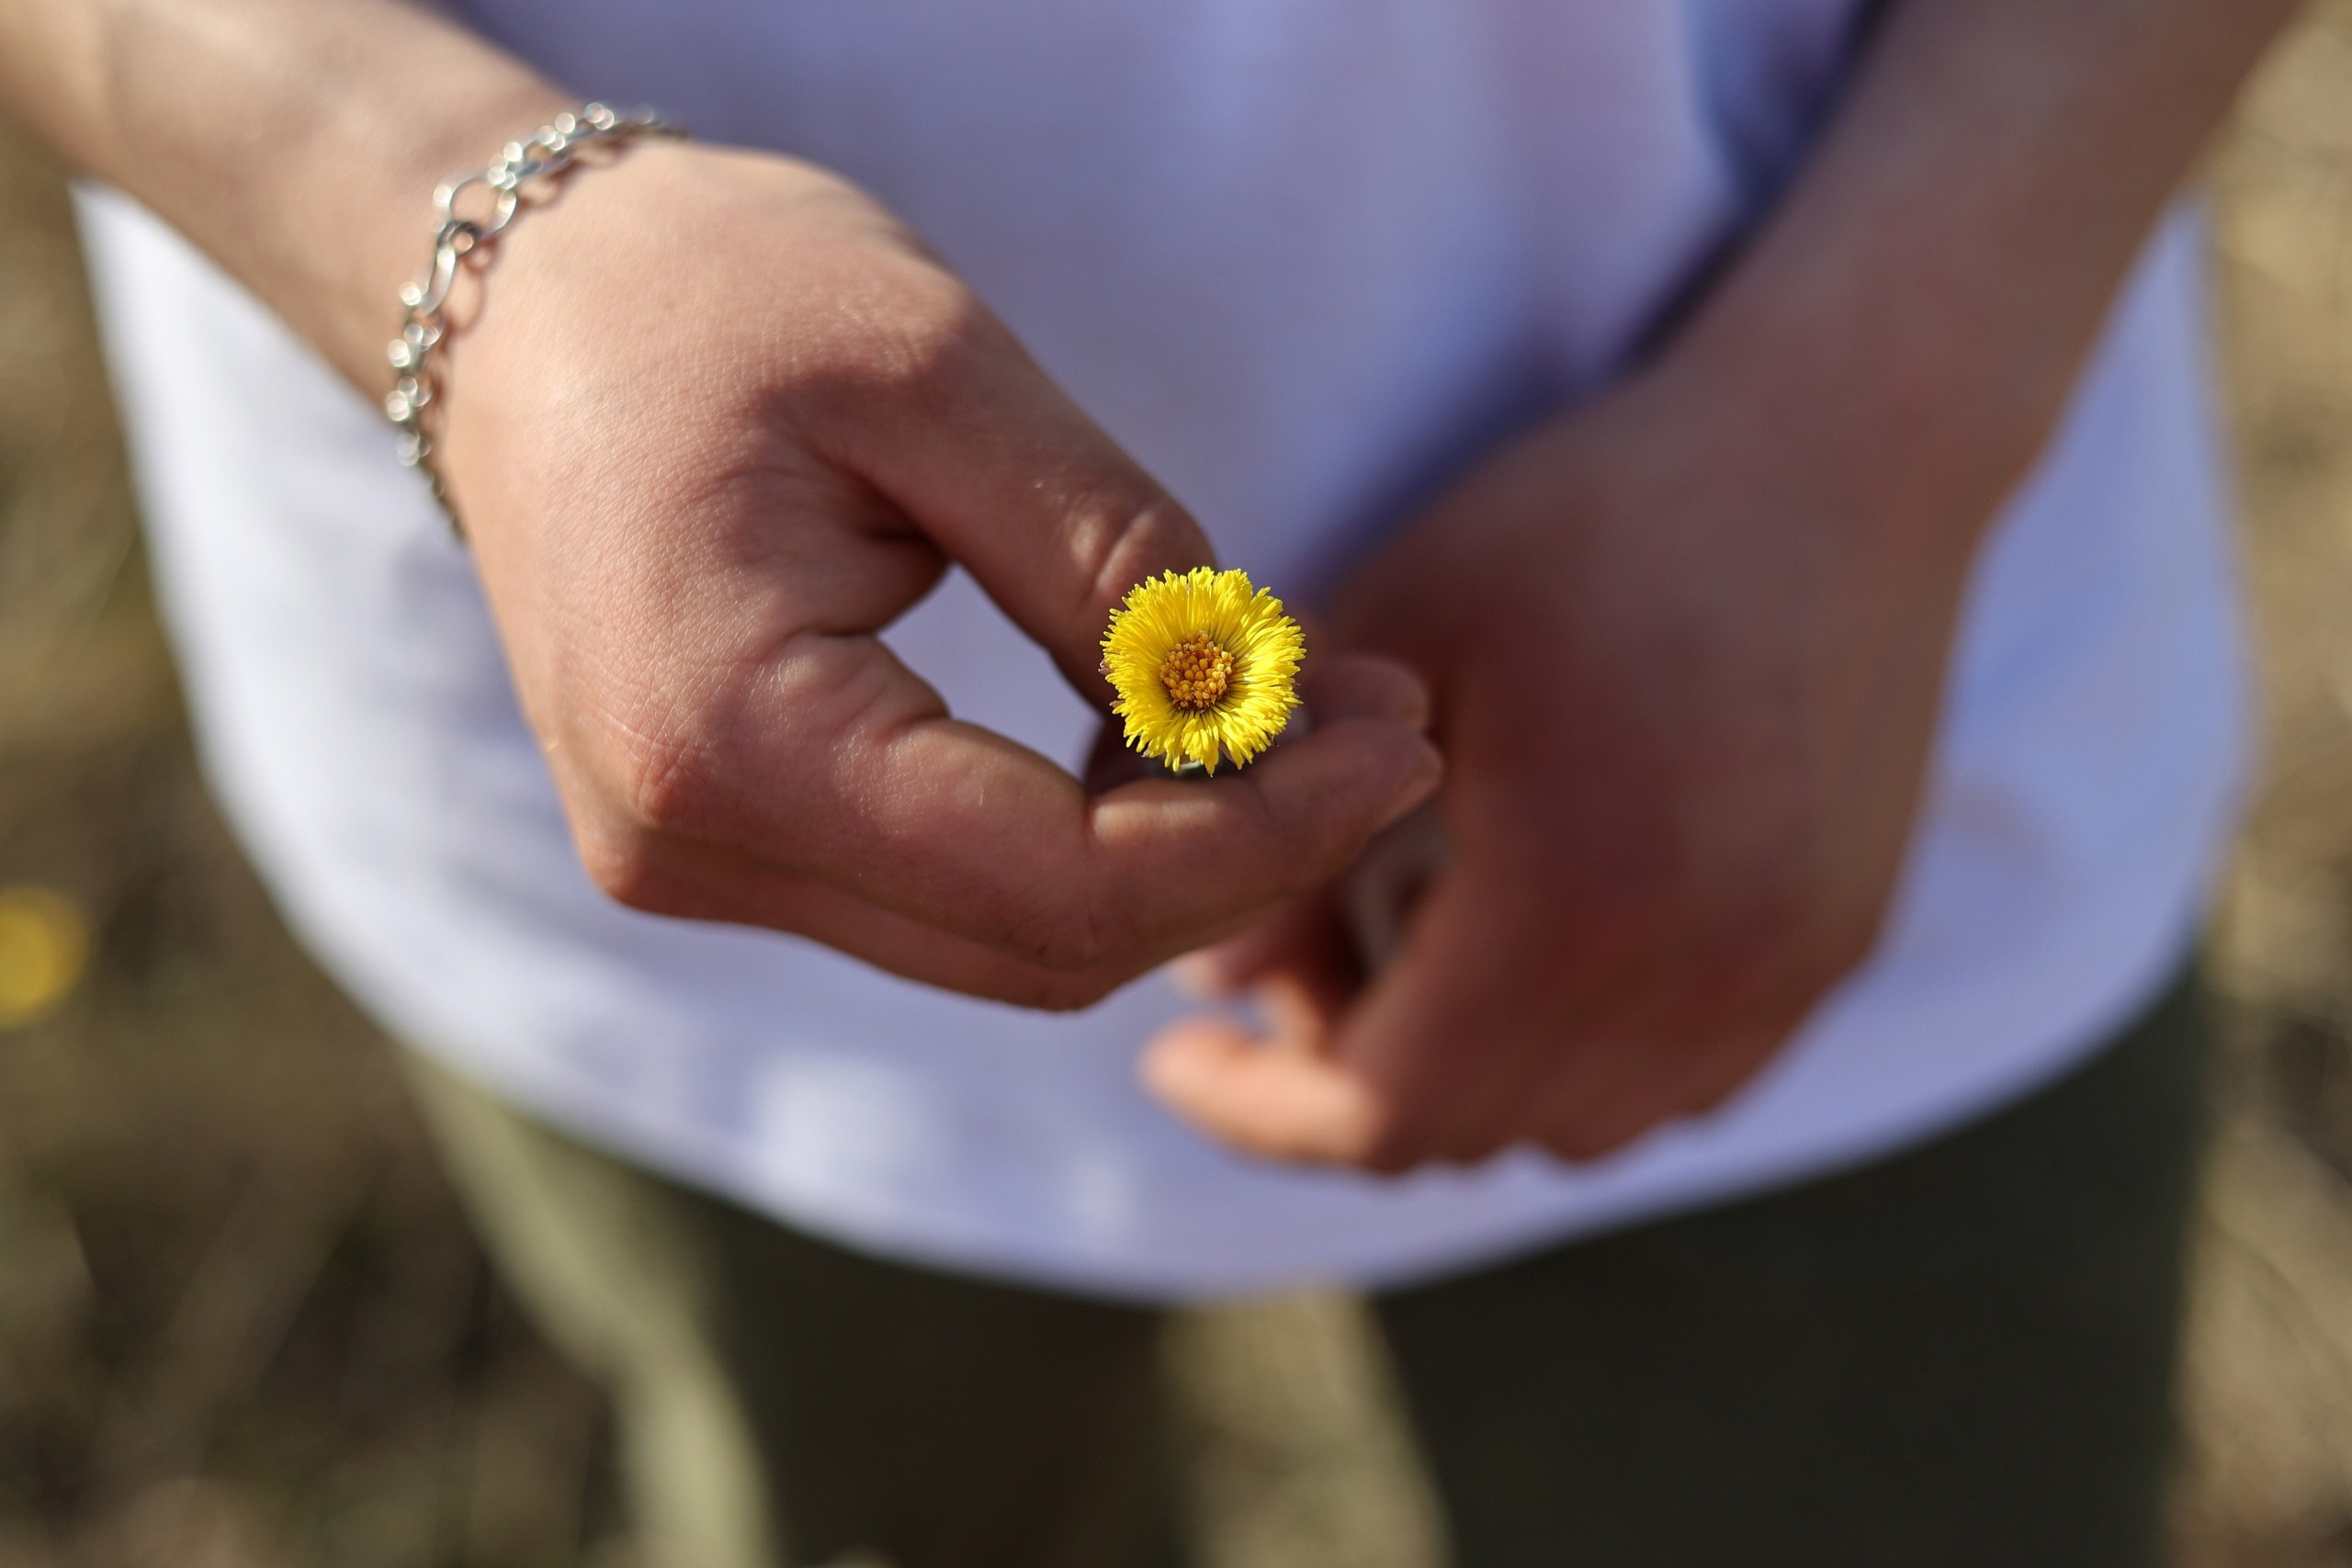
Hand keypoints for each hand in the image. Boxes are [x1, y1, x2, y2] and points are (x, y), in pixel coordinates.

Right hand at [434, 141, 1440, 1007]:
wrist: (522, 301)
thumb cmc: (711, 291)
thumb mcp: (941, 373)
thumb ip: (1108, 559)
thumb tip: (1264, 713)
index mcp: (725, 737)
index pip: (1060, 886)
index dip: (1262, 836)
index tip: (1400, 738)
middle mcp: (690, 845)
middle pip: (1043, 946)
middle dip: (1245, 854)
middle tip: (1385, 724)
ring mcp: (694, 860)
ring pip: (1005, 944)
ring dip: (1176, 856)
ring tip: (1305, 715)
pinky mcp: (724, 839)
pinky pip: (948, 896)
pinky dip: (1084, 841)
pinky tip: (1164, 733)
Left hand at [1142, 352, 1985, 1168]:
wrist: (1844, 445)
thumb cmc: (1596, 516)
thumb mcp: (1399, 629)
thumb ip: (1286, 822)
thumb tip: (1217, 986)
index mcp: (1572, 904)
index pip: (1380, 1112)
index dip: (1258, 1109)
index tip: (1176, 1058)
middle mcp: (1697, 979)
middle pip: (1471, 1133)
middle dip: (1346, 1080)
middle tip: (1286, 961)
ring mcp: (1787, 977)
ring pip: (1576, 1129)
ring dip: (1466, 1077)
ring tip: (1403, 944)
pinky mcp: (1840, 948)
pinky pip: (1681, 1086)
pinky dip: (1579, 1059)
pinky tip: (1533, 938)